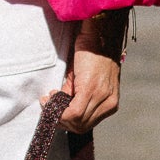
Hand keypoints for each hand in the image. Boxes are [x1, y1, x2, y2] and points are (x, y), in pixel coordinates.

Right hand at [59, 17, 121, 131]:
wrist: (99, 33)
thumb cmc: (92, 53)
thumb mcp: (86, 80)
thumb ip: (77, 97)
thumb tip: (61, 108)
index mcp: (110, 102)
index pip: (86, 124)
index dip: (67, 121)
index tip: (54, 109)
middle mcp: (109, 102)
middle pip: (81, 126)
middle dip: (61, 120)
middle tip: (50, 106)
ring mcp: (103, 97)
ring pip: (77, 121)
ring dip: (58, 113)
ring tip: (50, 98)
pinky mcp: (92, 89)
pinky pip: (74, 112)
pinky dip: (58, 108)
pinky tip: (51, 95)